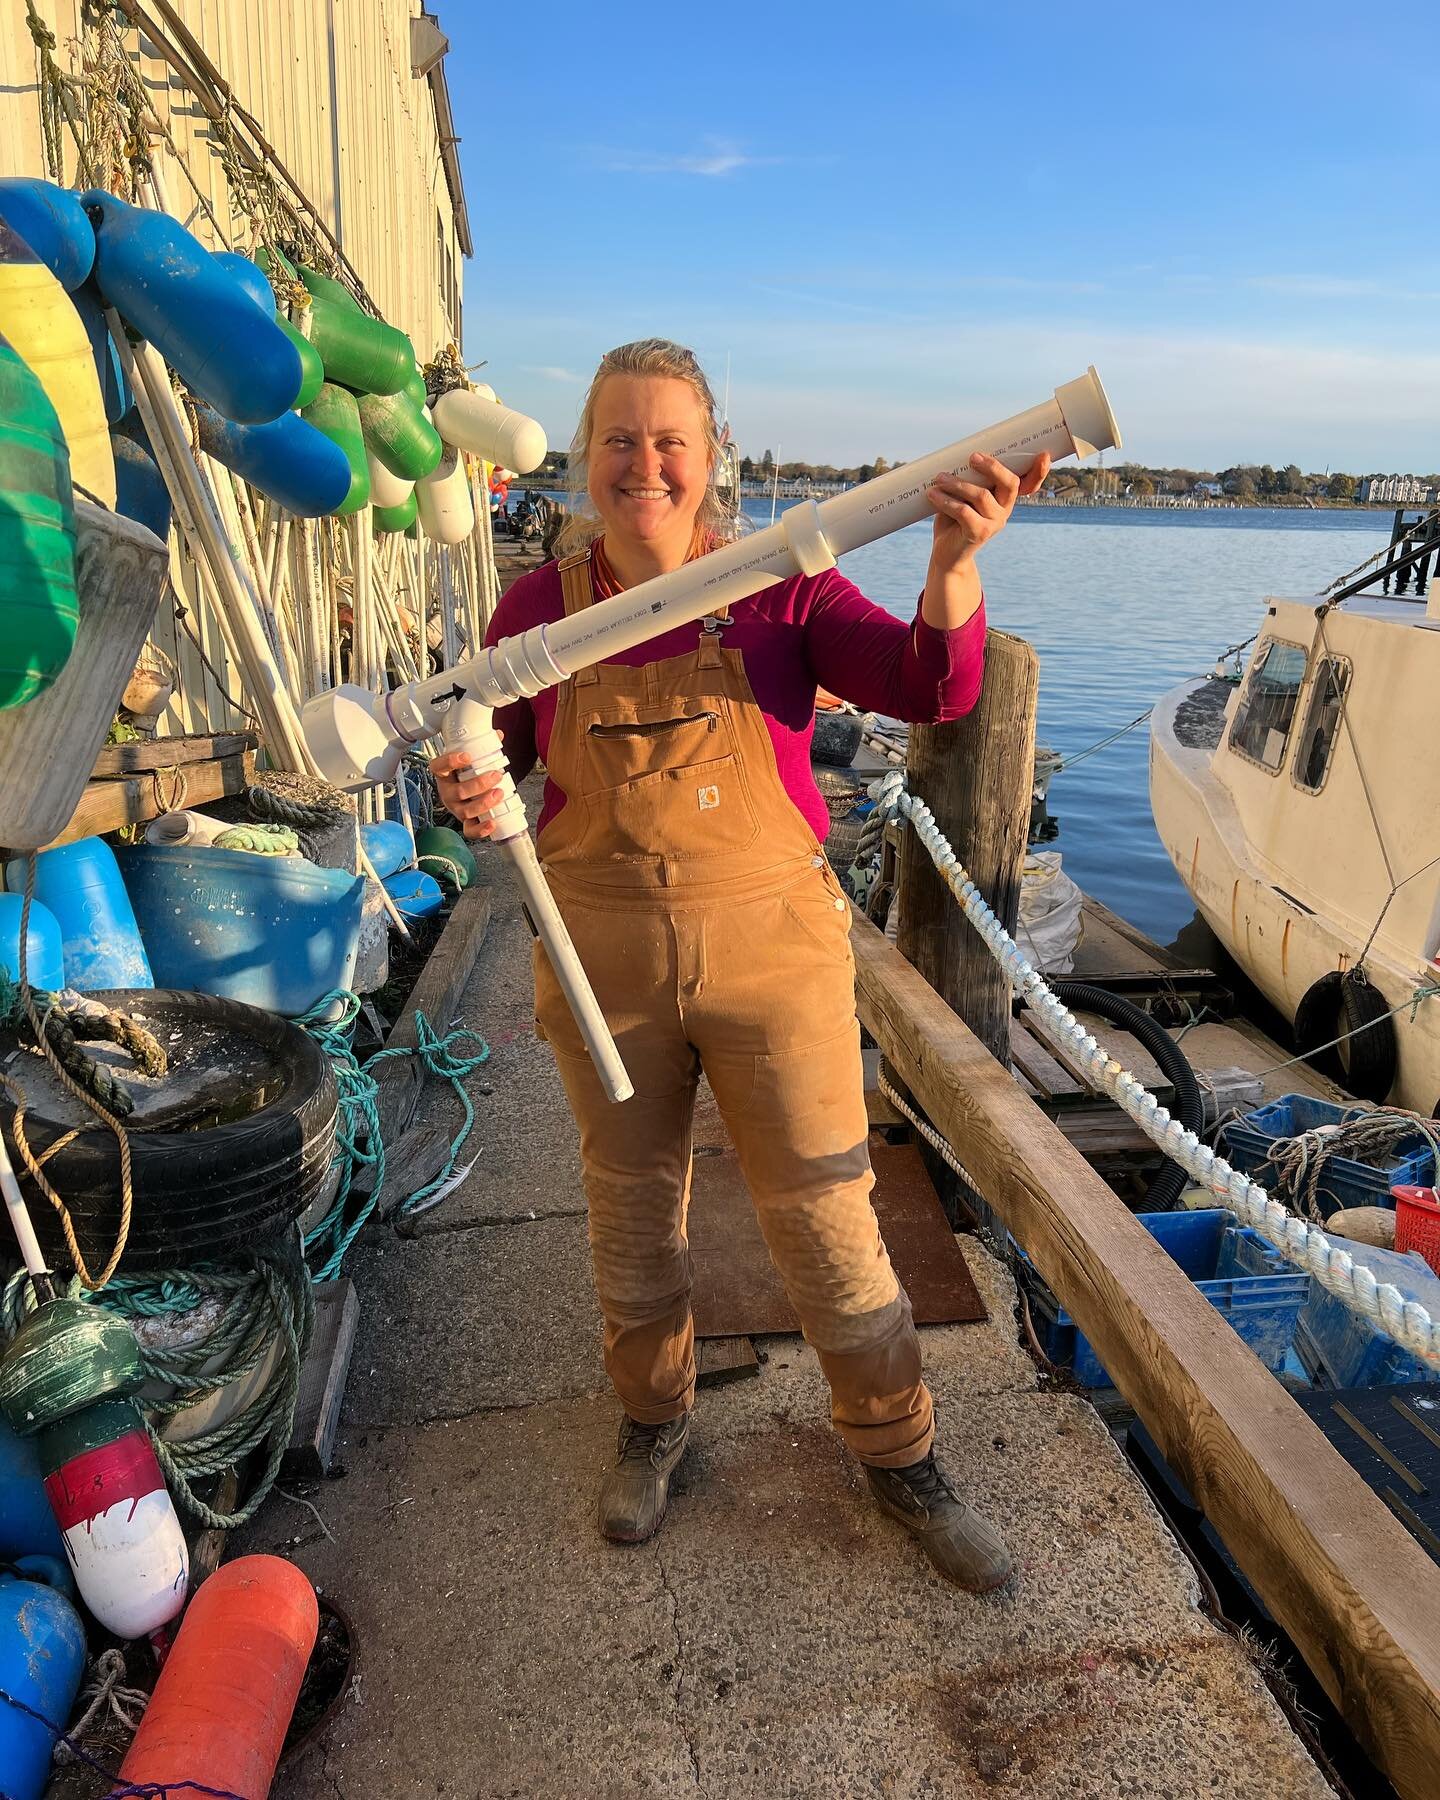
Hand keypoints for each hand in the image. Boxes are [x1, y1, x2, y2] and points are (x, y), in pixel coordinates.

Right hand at [430, 749, 506, 840]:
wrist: (470, 789)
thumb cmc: (468, 772)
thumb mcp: (472, 757)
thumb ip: (483, 745)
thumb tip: (498, 735)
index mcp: (444, 774)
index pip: (439, 767)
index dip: (450, 761)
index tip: (467, 756)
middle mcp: (447, 793)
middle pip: (458, 792)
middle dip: (479, 784)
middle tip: (496, 775)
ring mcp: (456, 808)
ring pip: (465, 811)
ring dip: (484, 803)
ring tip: (499, 793)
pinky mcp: (465, 821)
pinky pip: (469, 830)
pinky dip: (480, 830)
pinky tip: (493, 823)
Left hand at [925, 450, 1050, 571]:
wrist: (947, 554)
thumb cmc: (953, 520)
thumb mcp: (962, 496)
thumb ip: (967, 480)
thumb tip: (954, 456)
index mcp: (1005, 498)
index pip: (1028, 484)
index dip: (1039, 472)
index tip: (1044, 455)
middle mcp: (1004, 510)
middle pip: (1010, 483)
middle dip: (993, 467)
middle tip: (972, 457)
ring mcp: (994, 523)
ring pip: (981, 495)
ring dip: (957, 483)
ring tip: (939, 478)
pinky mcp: (979, 533)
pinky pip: (964, 511)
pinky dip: (946, 501)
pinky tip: (933, 494)